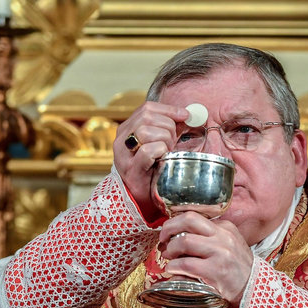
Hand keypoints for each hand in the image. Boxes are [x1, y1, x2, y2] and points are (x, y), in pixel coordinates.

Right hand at [114, 102, 188, 220]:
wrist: (139, 198)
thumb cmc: (151, 169)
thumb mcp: (157, 144)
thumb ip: (166, 129)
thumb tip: (186, 115)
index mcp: (127, 129)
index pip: (147, 108)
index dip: (168, 110)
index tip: (185, 115)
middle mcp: (121, 139)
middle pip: (147, 117)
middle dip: (168, 126)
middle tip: (173, 141)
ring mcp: (124, 154)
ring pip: (146, 131)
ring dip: (164, 139)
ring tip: (167, 151)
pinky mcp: (131, 169)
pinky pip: (148, 150)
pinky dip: (161, 151)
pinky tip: (163, 158)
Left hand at [158, 212, 253, 305]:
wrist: (254, 288)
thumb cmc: (238, 267)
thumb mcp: (230, 243)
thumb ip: (211, 236)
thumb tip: (180, 233)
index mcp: (225, 228)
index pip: (194, 216)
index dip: (175, 222)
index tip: (168, 231)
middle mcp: (223, 237)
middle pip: (188, 220)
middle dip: (168, 228)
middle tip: (163, 239)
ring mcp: (220, 253)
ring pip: (184, 242)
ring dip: (170, 250)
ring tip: (169, 257)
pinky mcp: (215, 271)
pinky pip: (186, 264)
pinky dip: (174, 267)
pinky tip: (173, 270)